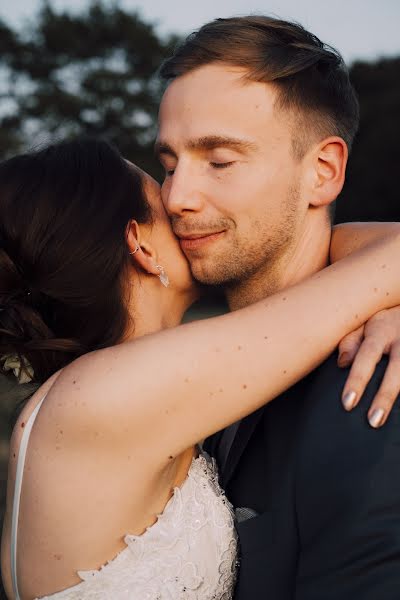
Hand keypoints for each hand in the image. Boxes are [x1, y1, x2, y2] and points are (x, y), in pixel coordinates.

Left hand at [339, 307, 399, 427]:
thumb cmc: (386, 315)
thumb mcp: (367, 318)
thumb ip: (352, 339)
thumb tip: (341, 363)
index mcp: (382, 330)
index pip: (366, 356)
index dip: (357, 380)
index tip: (348, 404)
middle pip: (396, 370)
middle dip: (385, 396)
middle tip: (373, 421)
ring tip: (387, 421)